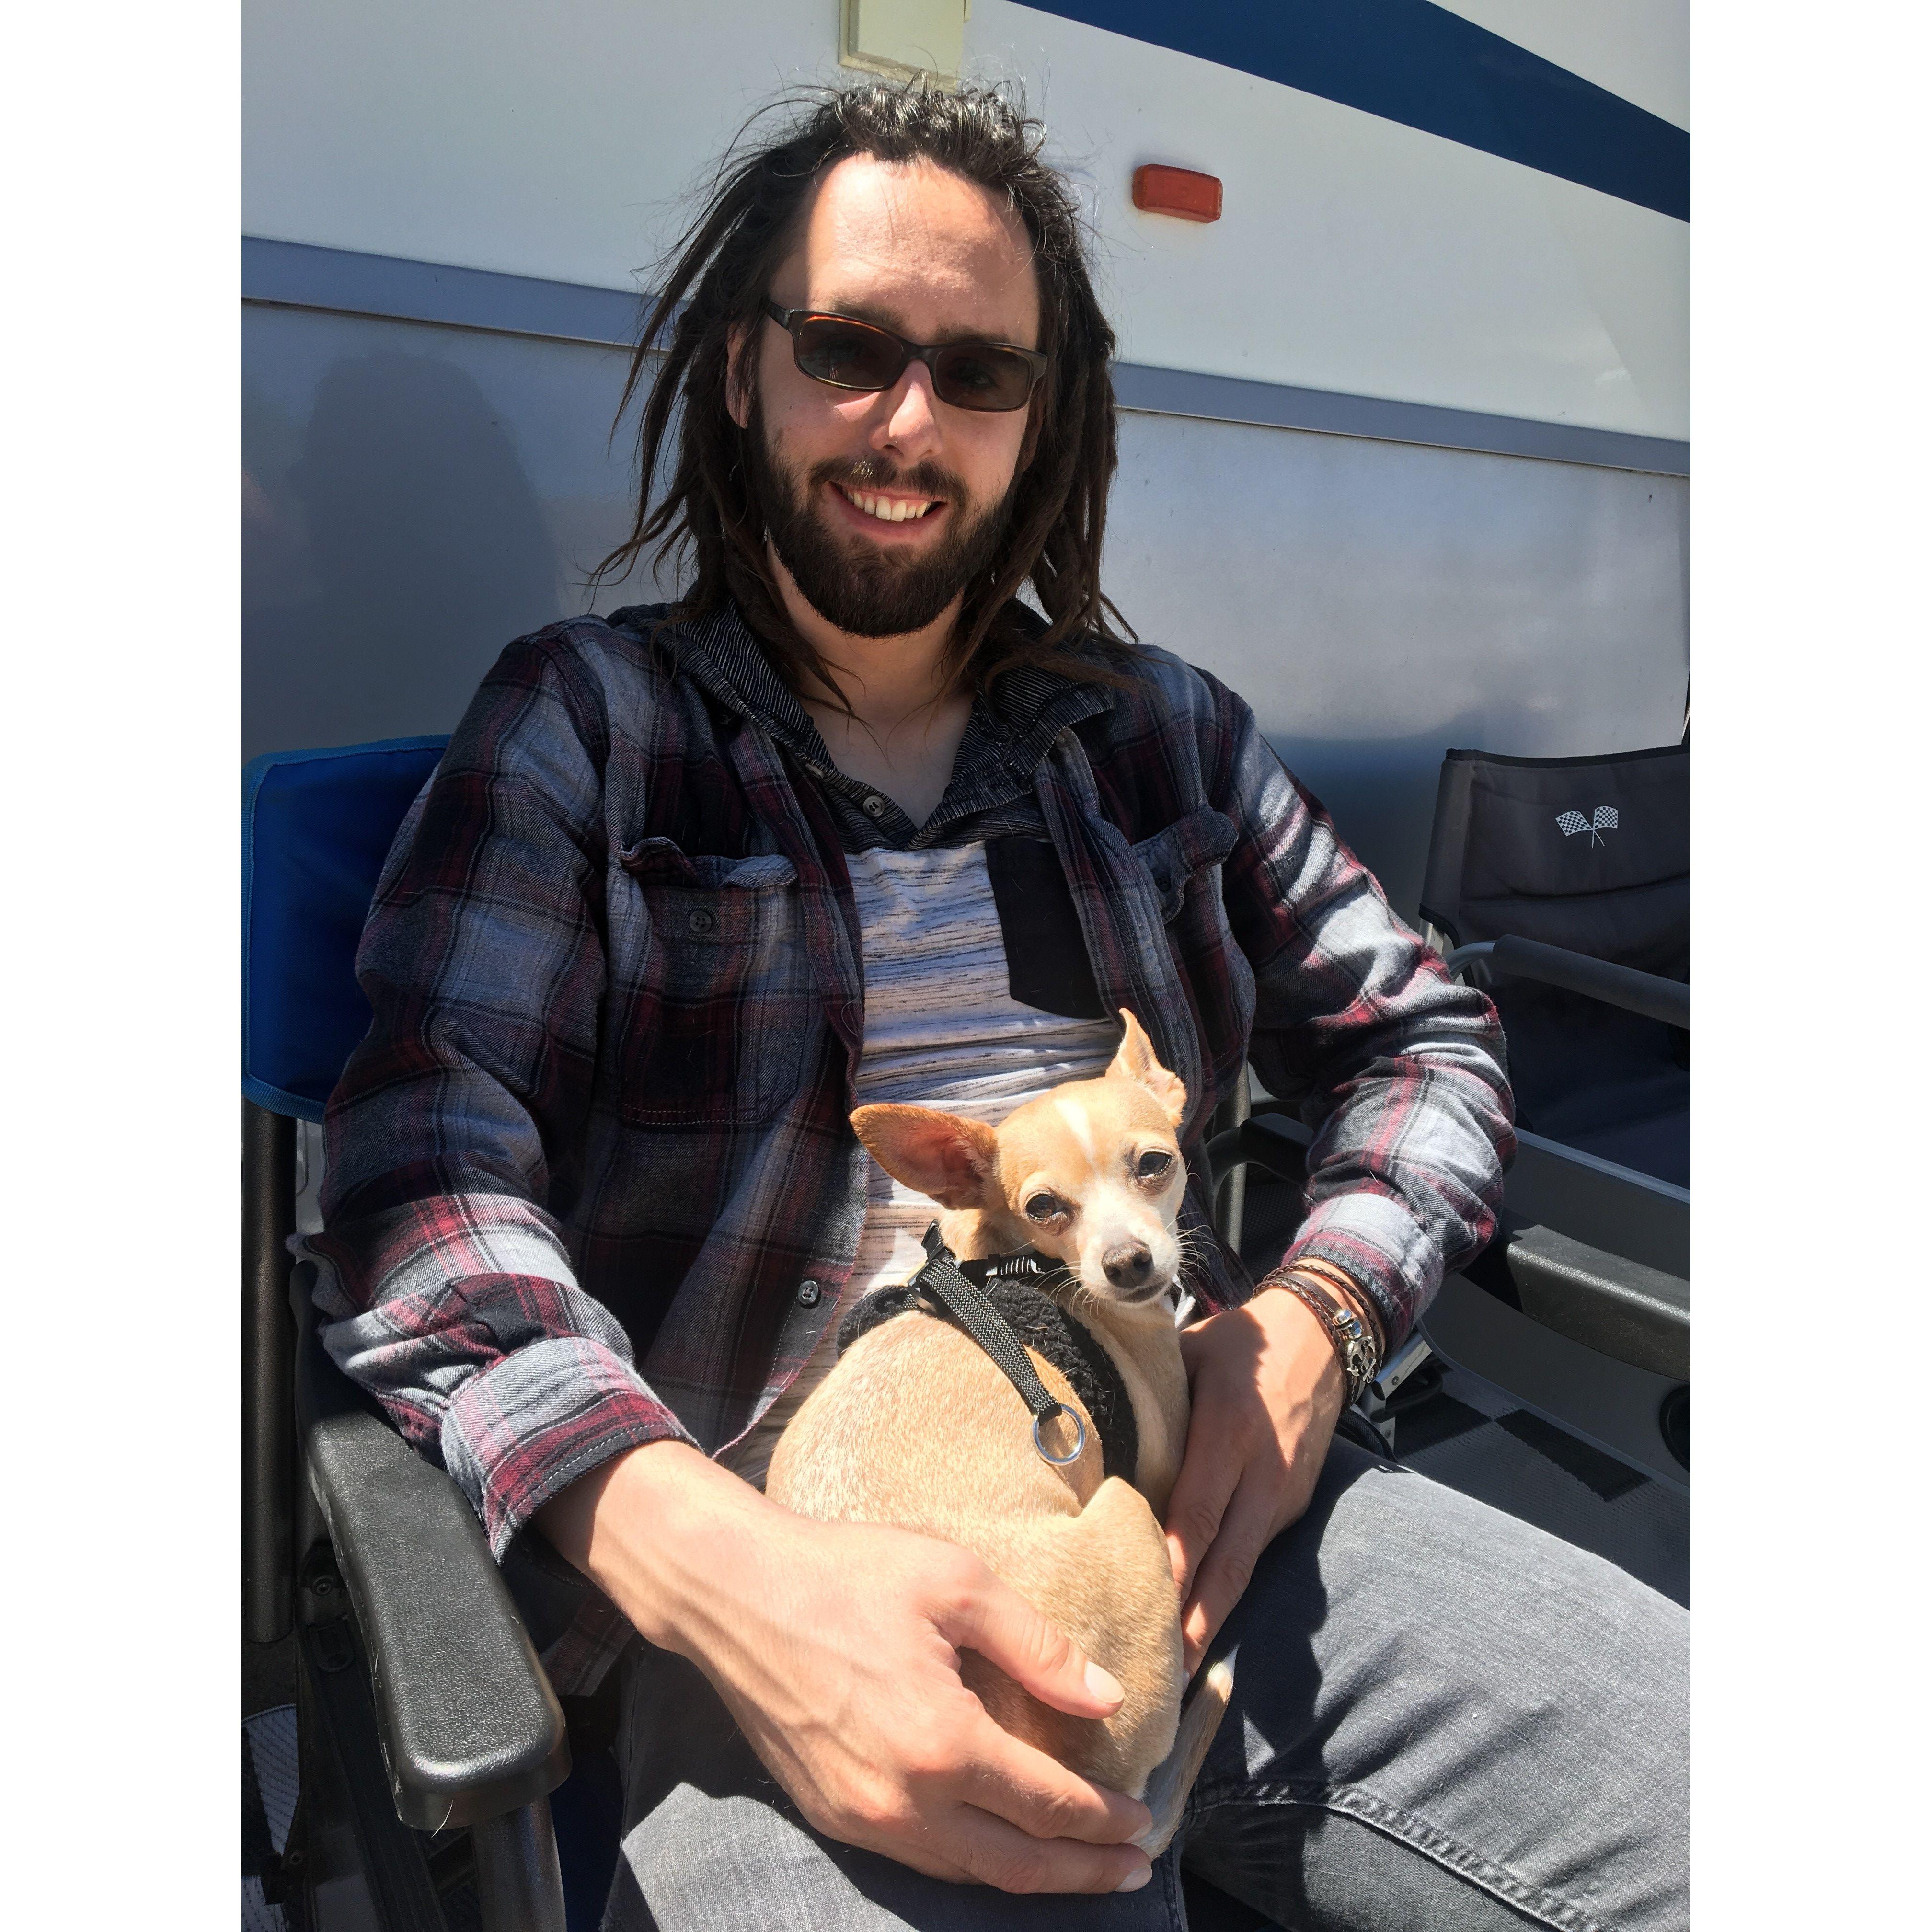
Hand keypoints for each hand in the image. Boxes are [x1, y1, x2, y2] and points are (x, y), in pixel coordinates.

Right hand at [540, 1443, 1153, 1893]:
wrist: (733, 1589)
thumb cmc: (846, 1573)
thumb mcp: (957, 1583)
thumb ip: (1038, 1647)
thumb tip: (1106, 1697)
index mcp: (942, 1743)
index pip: (1047, 1804)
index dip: (1103, 1817)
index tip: (1146, 1816)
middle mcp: (902, 1802)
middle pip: (1017, 1865)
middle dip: (1085, 1872)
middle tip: (1136, 1867)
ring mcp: (861, 1818)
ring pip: (967, 1874)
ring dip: (1034, 1876)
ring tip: (1082, 1864)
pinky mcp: (830, 1815)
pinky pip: (920, 1859)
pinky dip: (974, 1862)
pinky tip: (1001, 1843)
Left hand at [1163, 1290, 1346, 1674]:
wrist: (1321, 1337)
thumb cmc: (1236, 1344)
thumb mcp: (1187, 1352)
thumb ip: (1147, 1394)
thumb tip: (1086, 1430)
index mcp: (1230, 1431)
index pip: (1198, 1511)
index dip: (1174, 1566)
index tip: (1145, 1612)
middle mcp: (1262, 1474)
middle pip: (1228, 1562)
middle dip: (1197, 1623)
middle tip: (1162, 1678)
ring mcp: (1283, 1496)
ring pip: (1244, 1570)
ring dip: (1212, 1621)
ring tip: (1175, 1673)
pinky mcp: (1293, 1506)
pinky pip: (1254, 1554)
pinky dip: (1227, 1590)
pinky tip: (1198, 1620)